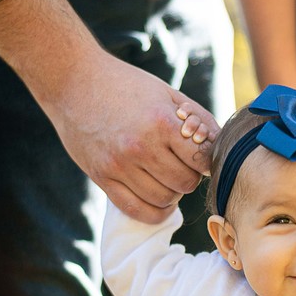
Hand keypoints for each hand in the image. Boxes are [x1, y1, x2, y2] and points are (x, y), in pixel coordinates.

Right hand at [44, 49, 219, 222]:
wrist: (74, 82)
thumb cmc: (127, 86)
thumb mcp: (168, 94)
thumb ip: (199, 121)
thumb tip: (221, 148)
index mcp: (161, 122)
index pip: (202, 160)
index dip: (207, 162)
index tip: (201, 157)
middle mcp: (141, 146)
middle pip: (185, 183)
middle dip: (189, 176)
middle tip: (181, 164)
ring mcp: (119, 165)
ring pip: (165, 200)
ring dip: (172, 193)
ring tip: (166, 176)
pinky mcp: (102, 177)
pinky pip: (137, 211)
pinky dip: (155, 212)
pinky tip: (159, 201)